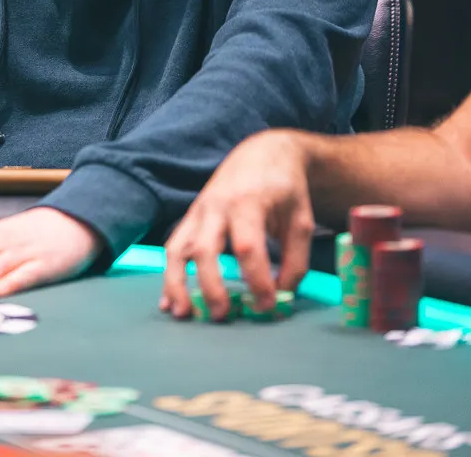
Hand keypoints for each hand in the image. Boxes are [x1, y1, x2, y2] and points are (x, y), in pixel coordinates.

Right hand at [161, 130, 314, 319]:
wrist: (261, 154)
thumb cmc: (284, 189)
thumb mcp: (301, 221)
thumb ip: (296, 261)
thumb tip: (280, 295)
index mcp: (248, 202)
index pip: (247, 247)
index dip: (256, 280)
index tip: (268, 305)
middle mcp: (216, 206)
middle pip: (204, 249)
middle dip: (211, 286)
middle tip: (223, 316)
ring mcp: (199, 211)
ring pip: (178, 248)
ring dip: (177, 283)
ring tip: (184, 315)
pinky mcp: (190, 218)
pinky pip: (173, 247)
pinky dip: (169, 277)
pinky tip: (169, 303)